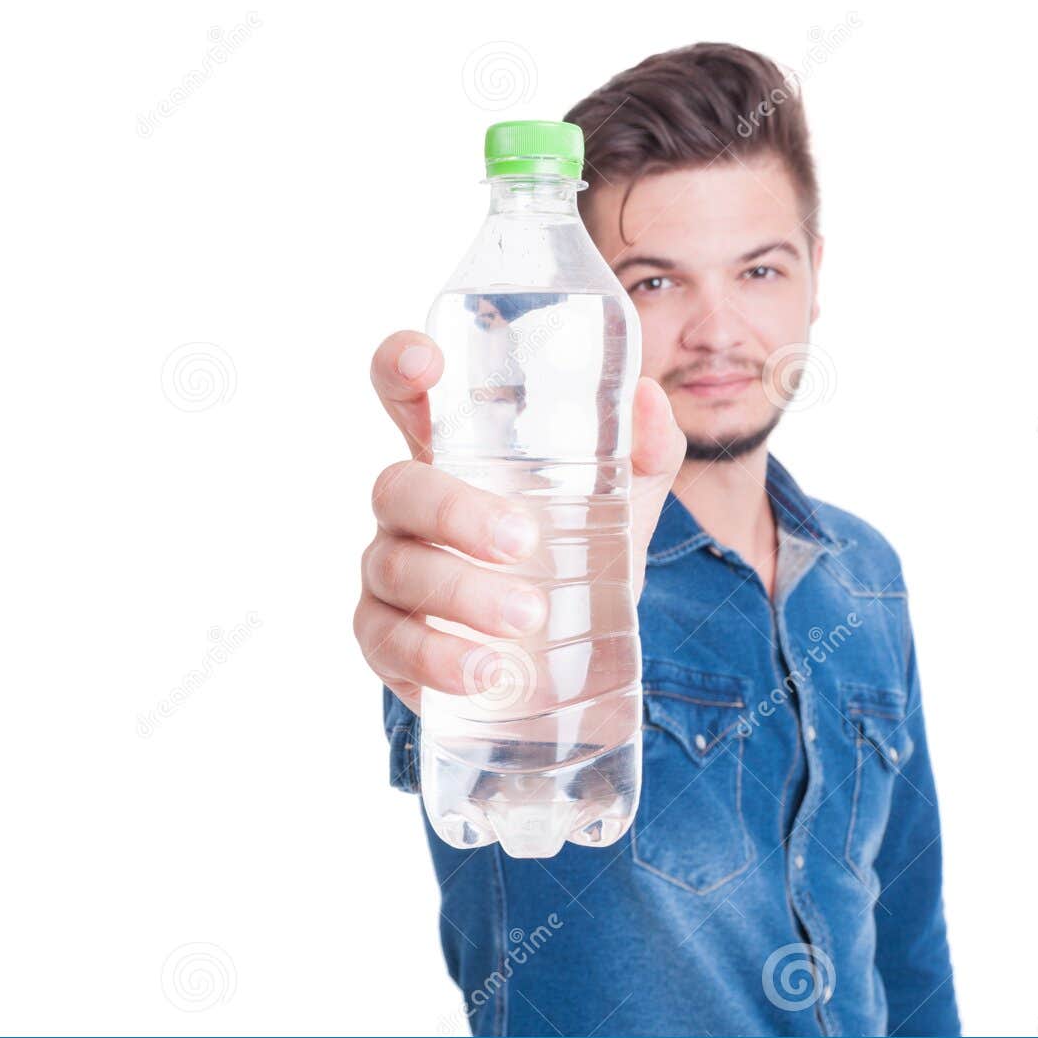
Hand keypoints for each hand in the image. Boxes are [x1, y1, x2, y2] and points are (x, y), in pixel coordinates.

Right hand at [354, 330, 684, 711]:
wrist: (563, 658)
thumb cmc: (573, 556)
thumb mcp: (618, 503)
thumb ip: (643, 451)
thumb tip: (651, 398)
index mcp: (453, 454)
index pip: (403, 394)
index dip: (400, 367)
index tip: (427, 362)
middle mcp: (407, 507)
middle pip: (399, 487)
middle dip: (457, 512)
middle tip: (524, 540)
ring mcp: (388, 574)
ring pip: (398, 569)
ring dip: (463, 594)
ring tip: (529, 620)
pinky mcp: (386, 641)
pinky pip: (393, 646)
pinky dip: (441, 661)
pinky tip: (490, 676)